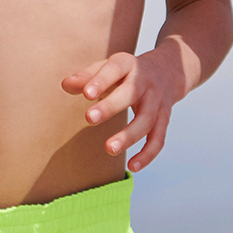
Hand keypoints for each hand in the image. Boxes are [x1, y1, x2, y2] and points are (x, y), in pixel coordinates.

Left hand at [60, 49, 184, 171]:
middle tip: (89, 118)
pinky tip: (132, 167)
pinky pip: (158, 138)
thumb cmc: (127, 73)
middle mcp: (146, 81)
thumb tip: (65, 85)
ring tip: (109, 149)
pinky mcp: (164, 119)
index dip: (101, 81)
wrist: (167, 71)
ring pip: (146, 120)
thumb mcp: (108, 67)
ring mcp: (157, 101)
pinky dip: (148, 154)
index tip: (86, 94)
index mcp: (128, 64)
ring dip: (129, 136)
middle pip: (131, 93)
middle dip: (111, 106)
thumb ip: (86, 77)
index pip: (115, 69)